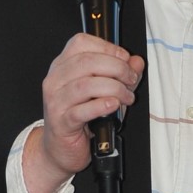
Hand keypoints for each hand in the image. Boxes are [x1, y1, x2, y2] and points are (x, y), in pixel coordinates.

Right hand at [22, 33, 144, 192]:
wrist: (61, 149)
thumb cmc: (82, 117)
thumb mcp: (104, 90)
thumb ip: (121, 74)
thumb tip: (137, 62)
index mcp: (62, 65)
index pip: (81, 43)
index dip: (108, 48)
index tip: (126, 60)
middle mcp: (55, 79)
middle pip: (86, 62)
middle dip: (117, 68)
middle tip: (131, 80)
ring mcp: (56, 101)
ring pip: (86, 85)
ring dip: (114, 89)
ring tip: (126, 97)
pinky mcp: (61, 122)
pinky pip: (82, 110)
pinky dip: (102, 105)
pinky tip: (113, 105)